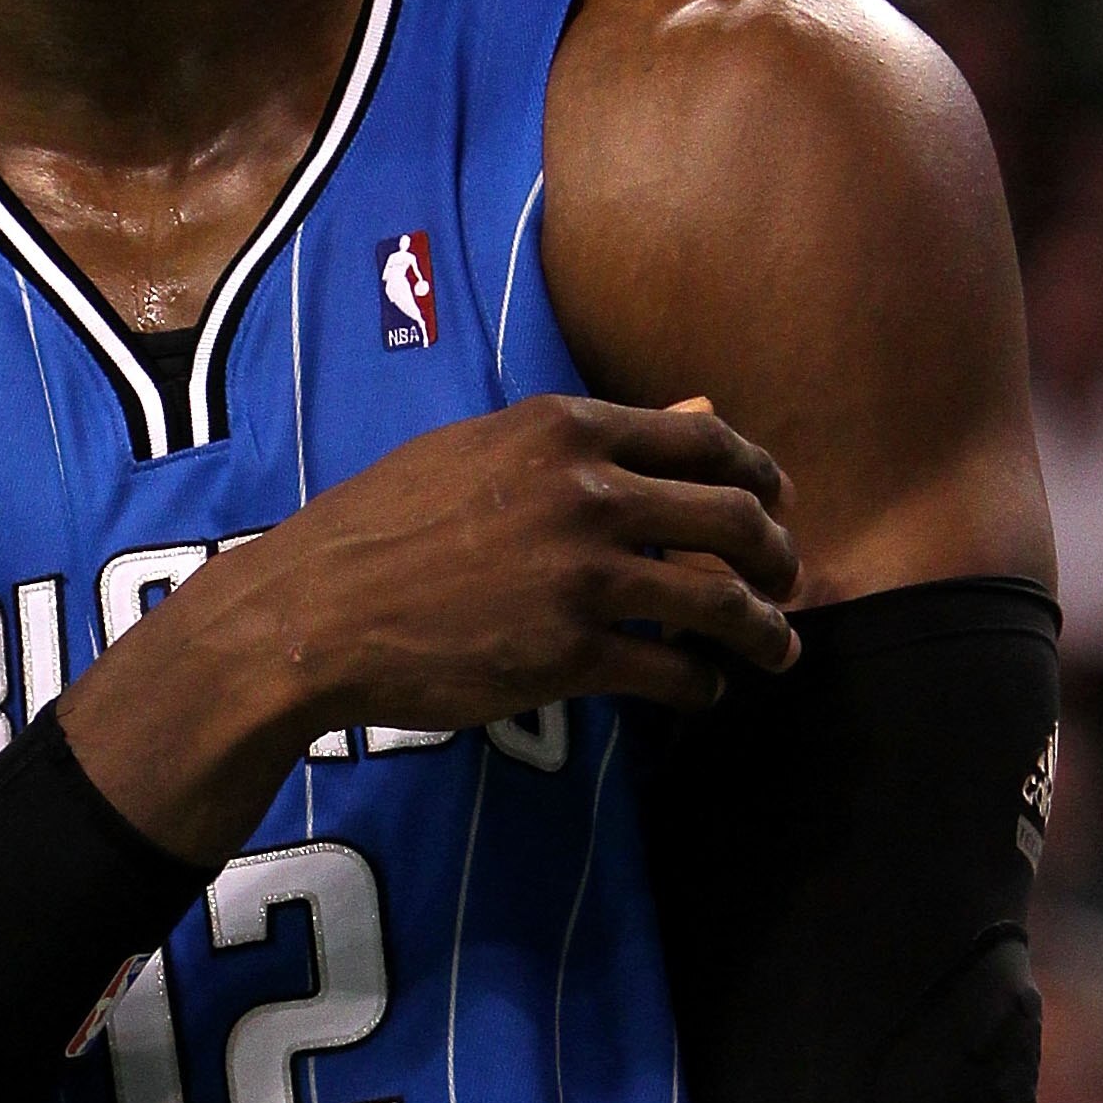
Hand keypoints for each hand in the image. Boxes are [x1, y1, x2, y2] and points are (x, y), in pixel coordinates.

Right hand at [67, 395, 797, 869]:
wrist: (314, 610)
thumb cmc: (384, 526)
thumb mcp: (483, 452)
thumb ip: (588, 438)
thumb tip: (698, 411)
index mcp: (565, 429)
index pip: (707, 438)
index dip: (760, 474)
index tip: (775, 504)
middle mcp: (588, 492)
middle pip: (736, 518)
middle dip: (780, 557)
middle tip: (789, 582)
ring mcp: (583, 575)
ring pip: (721, 602)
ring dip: (764, 632)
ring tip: (776, 650)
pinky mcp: (570, 654)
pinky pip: (673, 671)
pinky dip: (702, 686)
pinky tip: (702, 692)